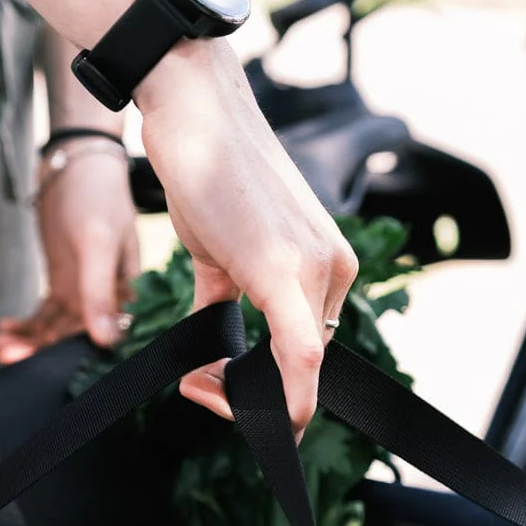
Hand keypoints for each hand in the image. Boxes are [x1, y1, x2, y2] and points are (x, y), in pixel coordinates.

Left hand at [0, 145, 139, 362]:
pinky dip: (26, 324)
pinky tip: (5, 328)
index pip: (100, 338)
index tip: (38, 366)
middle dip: (41, 349)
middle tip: (8, 354)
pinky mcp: (63, 283)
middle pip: (73, 338)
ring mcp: (82, 291)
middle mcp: (105, 298)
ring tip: (0, 342)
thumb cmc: (98, 196)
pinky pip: (45, 314)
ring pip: (55, 329)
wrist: (77, 162)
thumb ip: (98, 292)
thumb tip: (105, 340)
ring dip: (29, 339)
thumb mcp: (97, 242)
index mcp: (125, 294)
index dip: (70, 356)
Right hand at [137, 41, 357, 439]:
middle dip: (258, 395)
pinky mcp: (285, 267)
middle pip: (305, 363)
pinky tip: (265, 416)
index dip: (274, 386)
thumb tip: (206, 351)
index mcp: (322, 264)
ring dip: (251, 394)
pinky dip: (290, 395)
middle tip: (206, 392)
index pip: (308, 348)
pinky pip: (299, 352)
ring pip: (302, 365)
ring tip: (202, 387)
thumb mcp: (216, 254)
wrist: (194, 108)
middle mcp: (331, 267)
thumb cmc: (207, 173)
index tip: (228, 396)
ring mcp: (315, 266)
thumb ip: (221, 304)